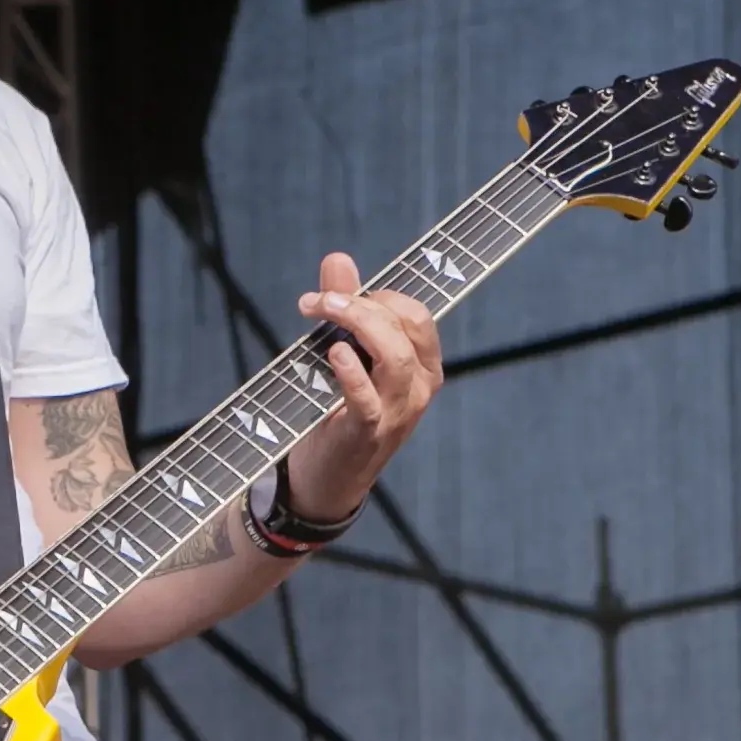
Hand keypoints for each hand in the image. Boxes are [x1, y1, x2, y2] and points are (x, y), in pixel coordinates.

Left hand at [281, 252, 443, 522]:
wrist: (327, 482)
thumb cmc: (337, 413)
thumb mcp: (343, 357)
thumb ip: (345, 310)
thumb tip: (338, 258)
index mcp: (421, 368)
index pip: (418, 316)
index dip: (382, 295)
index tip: (342, 291)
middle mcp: (418, 389)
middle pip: (409, 327)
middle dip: (363, 303)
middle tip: (319, 300)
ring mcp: (397, 413)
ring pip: (395, 357)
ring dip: (356, 324)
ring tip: (321, 312)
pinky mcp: (367, 434)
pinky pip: (367, 399)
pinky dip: (350, 373)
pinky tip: (333, 355)